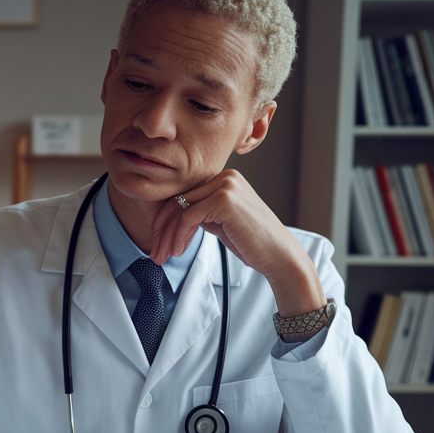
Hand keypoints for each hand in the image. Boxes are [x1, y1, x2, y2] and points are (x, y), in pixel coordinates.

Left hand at [148, 169, 324, 316]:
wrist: (278, 256)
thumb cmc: (252, 243)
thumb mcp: (220, 222)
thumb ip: (201, 212)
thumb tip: (173, 216)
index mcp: (225, 178)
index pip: (184, 196)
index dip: (166, 221)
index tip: (158, 243)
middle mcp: (225, 176)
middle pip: (178, 200)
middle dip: (162, 230)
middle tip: (155, 253)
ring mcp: (225, 185)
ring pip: (180, 209)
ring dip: (167, 236)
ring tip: (162, 256)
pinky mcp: (224, 199)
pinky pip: (188, 217)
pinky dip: (178, 236)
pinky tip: (178, 251)